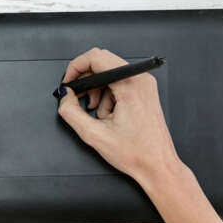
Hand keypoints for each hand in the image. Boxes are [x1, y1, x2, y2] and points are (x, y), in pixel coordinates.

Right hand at [56, 47, 185, 189]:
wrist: (158, 166)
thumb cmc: (137, 154)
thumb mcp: (94, 135)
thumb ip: (71, 112)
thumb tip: (64, 97)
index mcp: (131, 84)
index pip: (96, 57)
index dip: (75, 67)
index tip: (68, 82)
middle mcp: (141, 79)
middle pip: (102, 62)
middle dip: (85, 80)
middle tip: (78, 98)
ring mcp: (145, 84)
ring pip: (109, 73)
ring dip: (96, 90)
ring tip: (96, 112)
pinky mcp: (145, 91)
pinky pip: (119, 82)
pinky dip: (108, 95)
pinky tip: (108, 114)